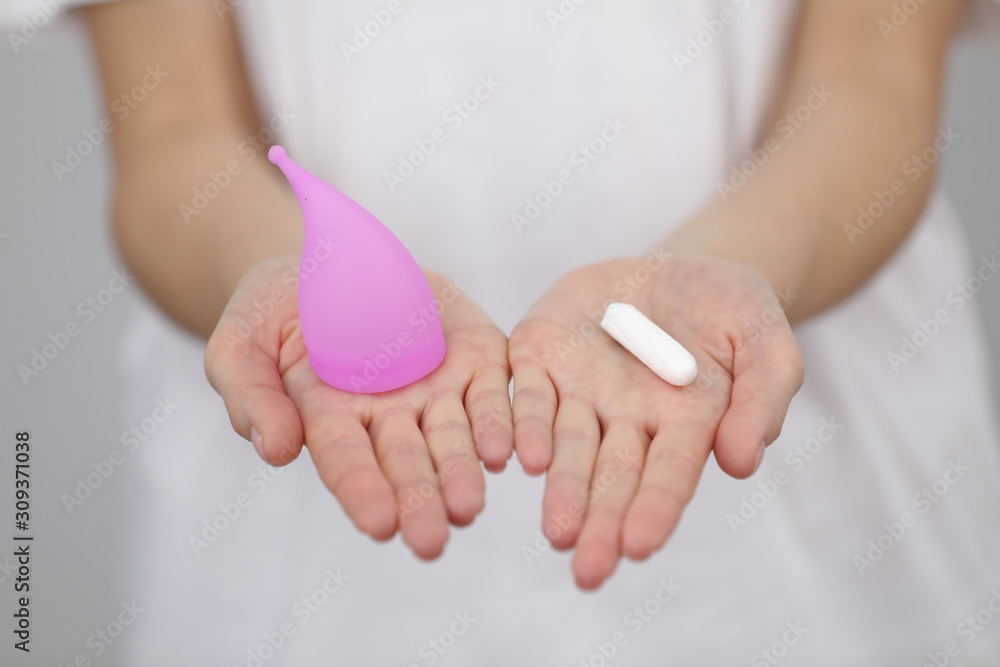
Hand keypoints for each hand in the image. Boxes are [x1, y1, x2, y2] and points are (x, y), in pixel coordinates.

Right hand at [205, 256, 512, 557]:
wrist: (330, 262)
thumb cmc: (271, 312)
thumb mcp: (240, 345)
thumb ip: (252, 396)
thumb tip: (276, 450)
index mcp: (330, 419)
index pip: (348, 461)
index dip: (363, 491)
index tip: (380, 526)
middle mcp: (389, 414)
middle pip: (408, 461)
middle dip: (419, 501)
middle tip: (432, 541)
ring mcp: (435, 386)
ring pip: (455, 436)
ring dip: (463, 472)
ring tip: (469, 506)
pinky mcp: (473, 355)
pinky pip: (493, 390)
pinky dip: (501, 421)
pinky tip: (507, 449)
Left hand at [508, 256, 803, 587]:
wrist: (679, 268)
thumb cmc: (734, 313)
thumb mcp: (767, 344)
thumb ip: (762, 399)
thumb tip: (741, 463)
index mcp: (684, 424)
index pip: (668, 474)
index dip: (654, 508)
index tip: (639, 546)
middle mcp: (626, 419)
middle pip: (611, 476)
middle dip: (599, 522)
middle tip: (587, 572)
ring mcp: (580, 390)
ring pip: (566, 446)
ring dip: (560, 488)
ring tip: (556, 530)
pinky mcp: (542, 354)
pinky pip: (528, 392)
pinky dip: (524, 424)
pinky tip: (521, 456)